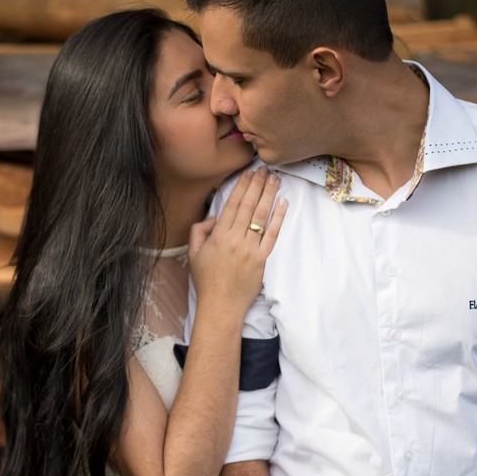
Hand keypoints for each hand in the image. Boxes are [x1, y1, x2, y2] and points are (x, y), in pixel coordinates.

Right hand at [188, 167, 287, 315]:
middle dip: (257, 185)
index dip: (242, 186)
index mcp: (218, 236)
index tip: (249, 173)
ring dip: (269, 196)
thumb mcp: (193, 253)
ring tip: (275, 180)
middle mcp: (235, 240)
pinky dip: (278, 218)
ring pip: (262, 217)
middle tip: (265, 169)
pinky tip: (283, 203)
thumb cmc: (206, 280)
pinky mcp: (262, 260)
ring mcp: (250, 250)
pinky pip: (272, 235)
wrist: (220, 305)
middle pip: (249, 206)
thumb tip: (215, 217)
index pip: (233, 205)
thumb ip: (200, 230)